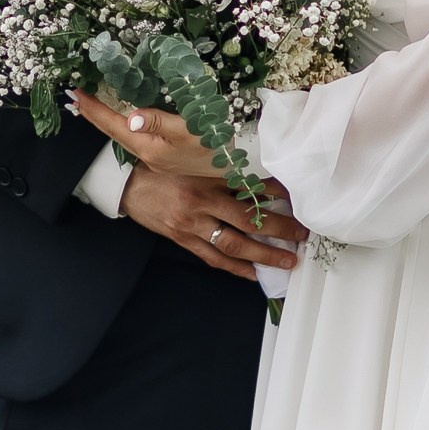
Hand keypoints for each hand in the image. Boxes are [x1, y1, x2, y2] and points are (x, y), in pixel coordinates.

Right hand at [69, 92, 305, 276]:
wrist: (125, 184)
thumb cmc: (159, 166)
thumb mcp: (189, 155)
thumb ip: (219, 161)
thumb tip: (253, 164)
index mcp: (204, 176)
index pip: (247, 185)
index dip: (274, 192)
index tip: (298, 198)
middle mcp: (201, 202)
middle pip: (248, 220)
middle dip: (279, 229)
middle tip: (303, 235)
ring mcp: (192, 224)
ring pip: (234, 244)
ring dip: (264, 254)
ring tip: (288, 261)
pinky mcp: (183, 239)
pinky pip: (213, 258)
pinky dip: (236, 268)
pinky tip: (254, 274)